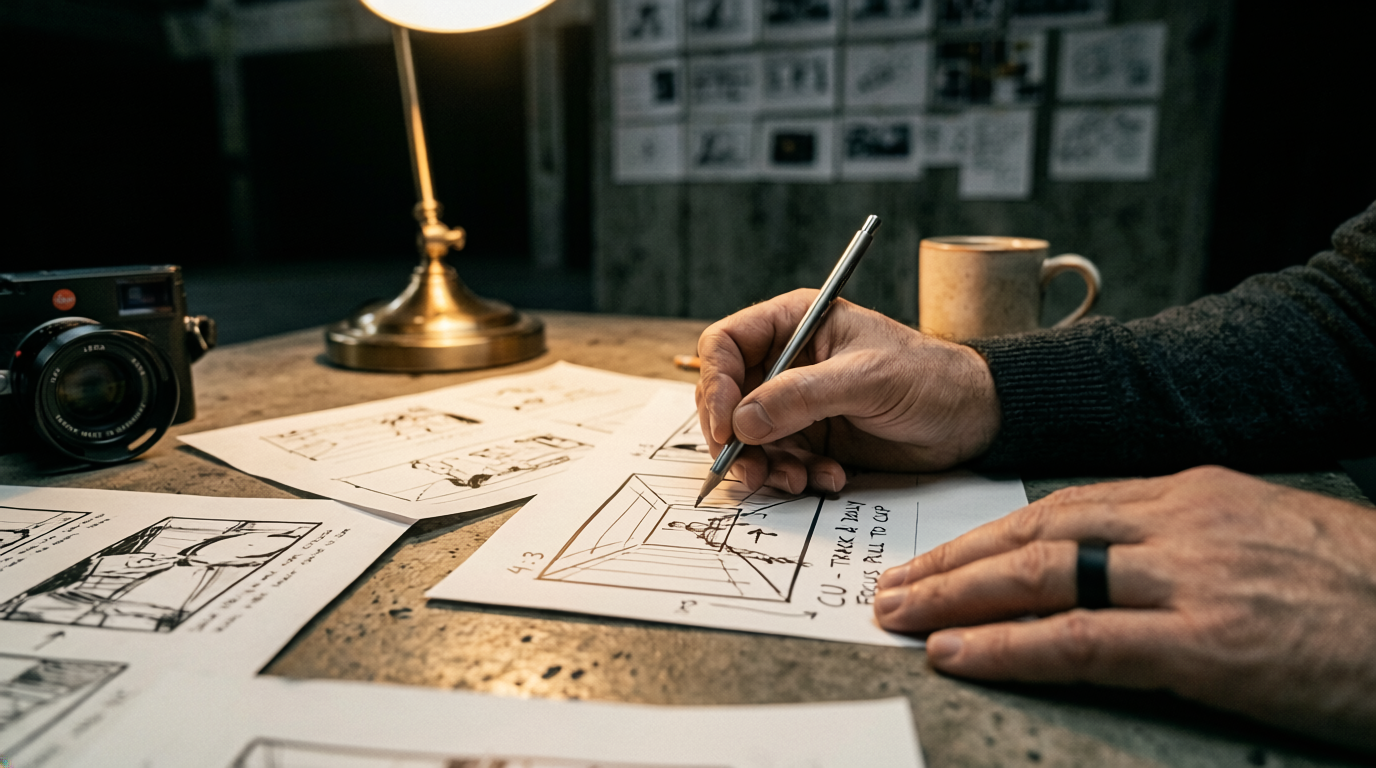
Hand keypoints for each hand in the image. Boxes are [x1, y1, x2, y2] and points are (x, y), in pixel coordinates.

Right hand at [695, 290, 1000, 492]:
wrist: (972, 418)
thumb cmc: (929, 377)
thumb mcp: (865, 379)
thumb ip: (801, 397)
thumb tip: (743, 421)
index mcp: (793, 324)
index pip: (725, 346)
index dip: (715, 385)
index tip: (725, 428)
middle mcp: (787, 362)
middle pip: (727, 398)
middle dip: (735, 438)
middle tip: (750, 469)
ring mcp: (797, 403)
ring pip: (749, 438)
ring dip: (765, 466)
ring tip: (796, 480)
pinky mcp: (813, 438)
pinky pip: (780, 462)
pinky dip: (795, 477)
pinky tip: (828, 478)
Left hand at [874, 466, 1375, 749]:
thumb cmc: (1363, 587)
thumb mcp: (1268, 535)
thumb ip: (1189, 540)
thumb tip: (1119, 563)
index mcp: (1192, 493)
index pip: (1061, 507)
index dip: (989, 535)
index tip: (940, 556)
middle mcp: (1179, 522)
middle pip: (1034, 533)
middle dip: (953, 562)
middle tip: (893, 585)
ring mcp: (1190, 579)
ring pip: (1042, 576)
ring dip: (956, 598)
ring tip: (900, 616)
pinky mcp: (1205, 643)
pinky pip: (1080, 641)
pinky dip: (1008, 647)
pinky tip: (958, 653)